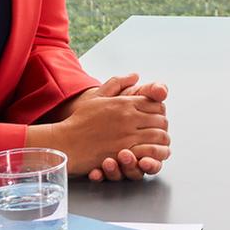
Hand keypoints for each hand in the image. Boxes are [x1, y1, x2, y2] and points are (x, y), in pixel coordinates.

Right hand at [38, 82, 170, 180]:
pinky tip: (152, 154)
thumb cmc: (79, 121)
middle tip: (160, 130)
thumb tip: (134, 75)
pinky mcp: (124, 153)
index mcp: (124, 103)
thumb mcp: (97, 97)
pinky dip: (155, 153)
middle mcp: (128, 118)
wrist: (65, 142)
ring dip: (162, 140)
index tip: (157, 116)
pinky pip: (149, 152)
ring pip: (159, 136)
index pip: (155, 104)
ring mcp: (127, 136)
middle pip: (161, 120)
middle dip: (163, 125)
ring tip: (159, 143)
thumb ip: (116, 83)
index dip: (160, 110)